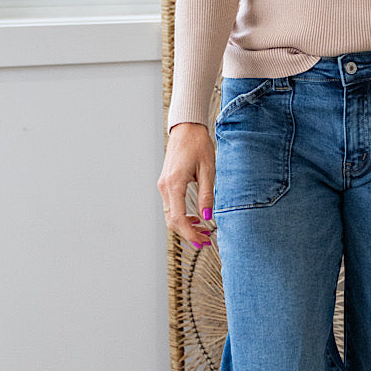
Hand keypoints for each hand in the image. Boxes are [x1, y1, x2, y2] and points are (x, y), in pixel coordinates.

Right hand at [159, 122, 215, 250]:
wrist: (186, 128)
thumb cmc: (198, 145)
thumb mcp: (208, 170)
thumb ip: (206, 195)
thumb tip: (207, 218)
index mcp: (174, 184)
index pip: (179, 219)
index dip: (190, 234)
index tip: (203, 242)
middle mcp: (164, 187)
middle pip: (172, 221)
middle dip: (188, 234)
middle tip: (206, 241)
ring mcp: (163, 185)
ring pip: (170, 215)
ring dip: (185, 226)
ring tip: (203, 232)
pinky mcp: (165, 184)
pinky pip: (171, 206)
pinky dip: (181, 216)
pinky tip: (195, 218)